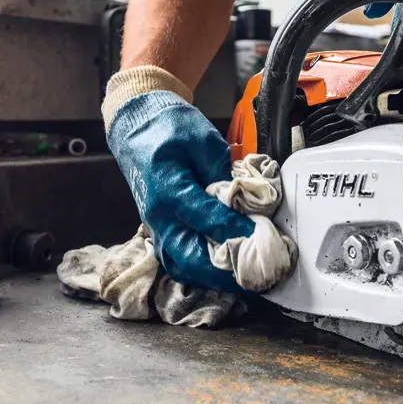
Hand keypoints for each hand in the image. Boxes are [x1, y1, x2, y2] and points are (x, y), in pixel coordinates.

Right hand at [103, 67, 255, 292]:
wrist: (136, 125)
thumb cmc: (170, 128)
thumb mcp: (204, 141)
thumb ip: (223, 175)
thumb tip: (246, 204)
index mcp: (168, 191)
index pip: (208, 221)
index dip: (239, 232)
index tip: (266, 238)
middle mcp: (158, 217)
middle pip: (192, 259)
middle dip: (227, 273)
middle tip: (258, 273)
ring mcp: (156, 227)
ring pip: (183, 267)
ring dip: (214, 277)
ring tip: (245, 278)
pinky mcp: (159, 231)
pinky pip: (179, 261)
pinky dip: (202, 270)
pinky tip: (224, 270)